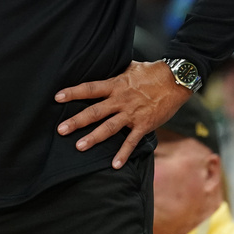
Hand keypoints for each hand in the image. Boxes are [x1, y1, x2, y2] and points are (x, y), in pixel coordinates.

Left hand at [54, 60, 190, 168]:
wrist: (176, 80)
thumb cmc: (152, 72)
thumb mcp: (130, 67)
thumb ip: (116, 73)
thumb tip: (104, 68)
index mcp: (115, 85)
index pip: (90, 88)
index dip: (73, 92)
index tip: (57, 97)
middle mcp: (120, 100)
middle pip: (94, 111)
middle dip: (77, 121)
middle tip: (60, 129)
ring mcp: (132, 114)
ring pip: (109, 127)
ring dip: (93, 138)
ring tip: (79, 146)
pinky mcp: (144, 125)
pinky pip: (131, 141)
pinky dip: (123, 153)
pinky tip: (114, 165)